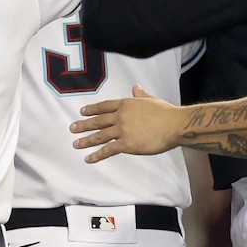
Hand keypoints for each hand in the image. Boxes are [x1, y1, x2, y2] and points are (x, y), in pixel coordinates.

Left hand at [69, 85, 187, 161]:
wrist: (174, 125)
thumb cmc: (166, 112)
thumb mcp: (151, 99)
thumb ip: (141, 95)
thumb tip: (136, 87)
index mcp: (126, 104)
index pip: (104, 106)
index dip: (92, 109)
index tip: (82, 111)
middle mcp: (120, 116)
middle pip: (98, 121)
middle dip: (84, 125)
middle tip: (72, 128)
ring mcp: (122, 130)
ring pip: (100, 136)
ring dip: (86, 140)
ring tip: (75, 144)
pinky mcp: (126, 144)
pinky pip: (108, 150)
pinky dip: (97, 155)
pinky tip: (88, 159)